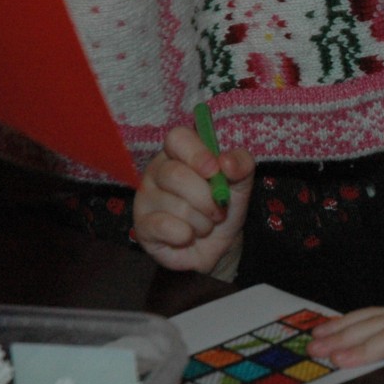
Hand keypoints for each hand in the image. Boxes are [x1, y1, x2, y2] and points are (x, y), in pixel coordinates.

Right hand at [132, 123, 254, 272]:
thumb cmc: (224, 207)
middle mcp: (158, 171)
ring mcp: (146, 198)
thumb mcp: (241, 183)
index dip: (197, 154)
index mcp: (180, 153)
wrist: (219, 245)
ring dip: (202, 221)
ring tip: (204, 224)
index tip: (215, 171)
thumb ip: (241, 165)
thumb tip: (226, 163)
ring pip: (176, 205)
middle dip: (206, 198)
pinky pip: (164, 227)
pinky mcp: (142, 226)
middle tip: (218, 210)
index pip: (177, 137)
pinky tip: (186, 236)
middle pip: (174, 174)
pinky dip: (185, 234)